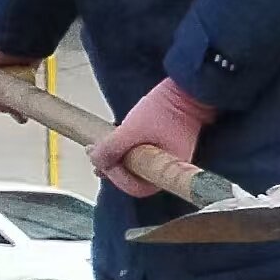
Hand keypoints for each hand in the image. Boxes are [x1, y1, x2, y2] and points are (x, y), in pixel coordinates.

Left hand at [88, 76, 215, 193]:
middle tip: (94, 153)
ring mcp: (166, 160)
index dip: (116, 177)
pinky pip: (140, 158)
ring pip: (135, 169)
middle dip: (112, 168)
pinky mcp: (163, 149)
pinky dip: (124, 153)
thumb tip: (95, 161)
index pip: (136, 188)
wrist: (185, 91)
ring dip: (116, 160)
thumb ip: (111, 148)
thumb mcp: (132, 129)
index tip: (104, 161)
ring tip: (99, 147)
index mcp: (166, 171)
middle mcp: (168, 171)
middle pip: (134, 180)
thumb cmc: (166, 109)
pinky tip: (113, 143)